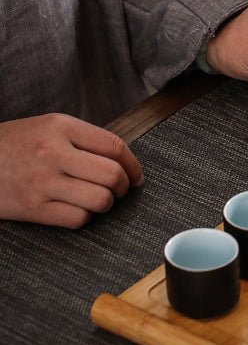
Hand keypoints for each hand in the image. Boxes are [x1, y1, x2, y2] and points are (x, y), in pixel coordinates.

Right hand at [0, 114, 142, 228]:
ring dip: (105, 204)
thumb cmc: (14, 145)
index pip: (114, 146)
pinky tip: (75, 209)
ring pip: (99, 199)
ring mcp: (42, 181)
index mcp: (60, 126)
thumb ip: (82, 139)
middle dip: (124, 187)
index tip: (137, 176)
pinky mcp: (32, 208)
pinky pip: (77, 218)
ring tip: (96, 200)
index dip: (133, 165)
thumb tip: (122, 160)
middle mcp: (52, 151)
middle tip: (120, 190)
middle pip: (111, 174)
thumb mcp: (47, 127)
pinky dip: (83, 217)